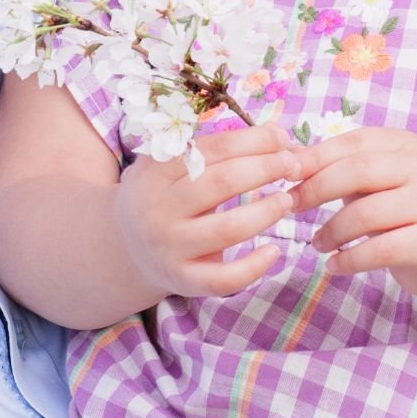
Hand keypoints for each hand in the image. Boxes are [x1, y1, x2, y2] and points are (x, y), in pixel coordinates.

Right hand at [114, 124, 310, 299]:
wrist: (124, 245)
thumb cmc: (164, 194)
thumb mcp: (173, 164)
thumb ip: (219, 149)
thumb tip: (278, 137)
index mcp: (157, 170)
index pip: (215, 148)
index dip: (255, 141)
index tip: (284, 140)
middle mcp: (159, 208)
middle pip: (222, 183)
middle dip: (266, 170)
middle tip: (292, 166)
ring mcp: (169, 247)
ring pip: (228, 229)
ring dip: (266, 212)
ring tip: (286, 200)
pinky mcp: (181, 280)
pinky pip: (223, 279)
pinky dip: (254, 268)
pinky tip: (274, 251)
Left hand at [291, 127, 416, 297]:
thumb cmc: (403, 211)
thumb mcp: (376, 183)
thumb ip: (340, 169)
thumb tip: (288, 159)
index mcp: (406, 144)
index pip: (352, 143)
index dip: (315, 158)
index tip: (284, 174)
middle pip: (357, 171)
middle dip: (316, 189)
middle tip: (291, 206)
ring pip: (365, 214)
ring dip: (332, 231)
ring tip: (317, 244)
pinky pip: (380, 250)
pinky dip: (349, 260)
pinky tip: (334, 266)